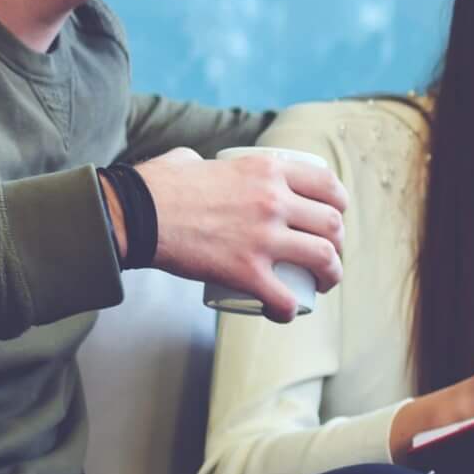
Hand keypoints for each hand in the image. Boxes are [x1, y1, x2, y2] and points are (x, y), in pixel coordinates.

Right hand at [135, 147, 349, 322]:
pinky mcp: (245, 270)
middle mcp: (274, 201)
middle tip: (325, 254)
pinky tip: (285, 312)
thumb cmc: (156, 187)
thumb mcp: (193, 160)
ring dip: (331, 275)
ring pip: (323, 258)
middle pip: (332, 225)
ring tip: (322, 283)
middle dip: (338, 243)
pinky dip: (290, 309)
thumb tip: (197, 163)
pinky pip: (284, 297)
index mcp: (267, 171)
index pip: (327, 185)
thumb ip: (203, 161)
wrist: (132, 215)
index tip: (334, 217)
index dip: (340, 205)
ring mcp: (263, 237)